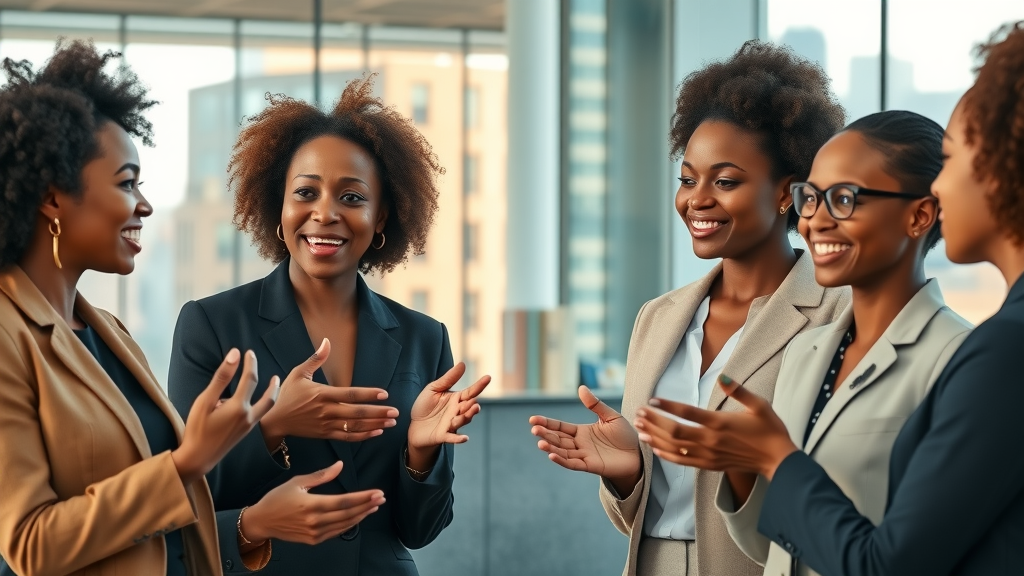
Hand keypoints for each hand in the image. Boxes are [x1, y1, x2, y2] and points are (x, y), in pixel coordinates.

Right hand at [172, 349, 278, 484]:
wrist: (198, 459)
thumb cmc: (197, 429)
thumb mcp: (205, 401)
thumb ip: (221, 377)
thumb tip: (234, 355)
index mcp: (239, 407)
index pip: (250, 379)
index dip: (250, 363)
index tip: (249, 353)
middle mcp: (249, 417)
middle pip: (269, 397)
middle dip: (273, 384)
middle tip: (275, 375)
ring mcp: (249, 427)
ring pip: (267, 408)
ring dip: (271, 396)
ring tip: (272, 386)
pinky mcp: (245, 433)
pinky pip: (259, 415)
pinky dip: (262, 405)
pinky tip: (254, 403)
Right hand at [241, 461, 384, 545]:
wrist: (261, 521)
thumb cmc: (277, 499)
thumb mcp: (297, 481)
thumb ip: (322, 475)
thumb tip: (340, 465)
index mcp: (311, 504)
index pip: (344, 502)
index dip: (363, 497)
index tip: (377, 492)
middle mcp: (314, 521)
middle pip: (348, 514)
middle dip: (367, 505)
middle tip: (381, 498)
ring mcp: (314, 533)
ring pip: (345, 525)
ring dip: (362, 515)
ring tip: (374, 506)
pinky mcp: (313, 540)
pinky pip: (336, 532)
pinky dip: (350, 524)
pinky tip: (358, 516)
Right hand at [260, 339, 398, 446]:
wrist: (274, 420)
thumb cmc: (287, 395)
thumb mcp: (298, 373)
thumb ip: (315, 358)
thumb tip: (327, 341)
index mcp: (321, 394)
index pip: (349, 394)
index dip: (368, 394)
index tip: (384, 394)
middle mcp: (326, 411)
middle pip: (356, 413)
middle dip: (378, 413)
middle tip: (395, 412)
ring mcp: (326, 424)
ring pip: (354, 427)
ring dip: (374, 425)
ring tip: (391, 423)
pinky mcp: (325, 435)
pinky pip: (347, 438)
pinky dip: (363, 436)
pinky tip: (376, 432)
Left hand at [407, 363, 489, 451]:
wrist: (414, 426)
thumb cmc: (425, 406)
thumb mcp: (434, 389)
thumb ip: (448, 379)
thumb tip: (463, 364)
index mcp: (456, 399)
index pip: (471, 391)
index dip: (480, 385)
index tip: (488, 377)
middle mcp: (457, 411)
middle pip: (469, 407)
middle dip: (473, 405)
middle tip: (474, 402)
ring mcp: (451, 424)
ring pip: (463, 420)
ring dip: (467, 416)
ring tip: (472, 410)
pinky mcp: (443, 435)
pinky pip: (453, 437)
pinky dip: (459, 438)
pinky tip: (465, 438)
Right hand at [529, 386, 641, 492]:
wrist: (639, 454)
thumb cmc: (625, 436)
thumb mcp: (610, 417)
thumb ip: (595, 405)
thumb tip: (581, 388)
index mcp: (581, 431)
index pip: (560, 427)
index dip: (547, 423)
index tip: (533, 420)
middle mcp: (579, 444)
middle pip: (558, 438)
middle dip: (546, 434)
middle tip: (534, 429)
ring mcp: (584, 455)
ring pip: (563, 451)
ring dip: (551, 448)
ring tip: (540, 443)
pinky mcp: (590, 466)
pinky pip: (573, 463)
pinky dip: (562, 461)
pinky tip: (552, 455)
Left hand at [633, 375, 797, 478]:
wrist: (778, 460)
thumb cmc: (770, 430)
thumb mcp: (759, 405)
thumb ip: (739, 391)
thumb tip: (723, 376)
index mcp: (720, 423)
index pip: (687, 413)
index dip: (667, 405)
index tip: (652, 399)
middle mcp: (711, 440)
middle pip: (674, 431)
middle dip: (653, 421)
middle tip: (638, 413)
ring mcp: (709, 455)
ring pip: (675, 447)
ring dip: (655, 437)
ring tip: (639, 429)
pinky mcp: (710, 465)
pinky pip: (683, 461)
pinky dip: (667, 455)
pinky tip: (655, 448)